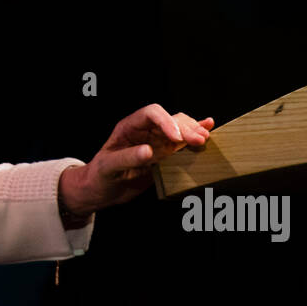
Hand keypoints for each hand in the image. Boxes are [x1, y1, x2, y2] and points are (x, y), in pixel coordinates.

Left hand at [68, 104, 213, 212]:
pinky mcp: (163, 155)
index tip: (177, 138)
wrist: (100, 191)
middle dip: (185, 128)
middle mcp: (145, 131)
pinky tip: (208, 128)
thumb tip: (149, 150)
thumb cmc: (99, 176)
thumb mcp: (108, 167)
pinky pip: (181, 143)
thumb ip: (128, 158)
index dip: (166, 121)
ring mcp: (156, 142)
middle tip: (198, 140)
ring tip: (204, 138)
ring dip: (193, 131)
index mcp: (129, 127)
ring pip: (179, 129)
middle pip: (169, 120)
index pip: (151, 114)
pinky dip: (194, 134)